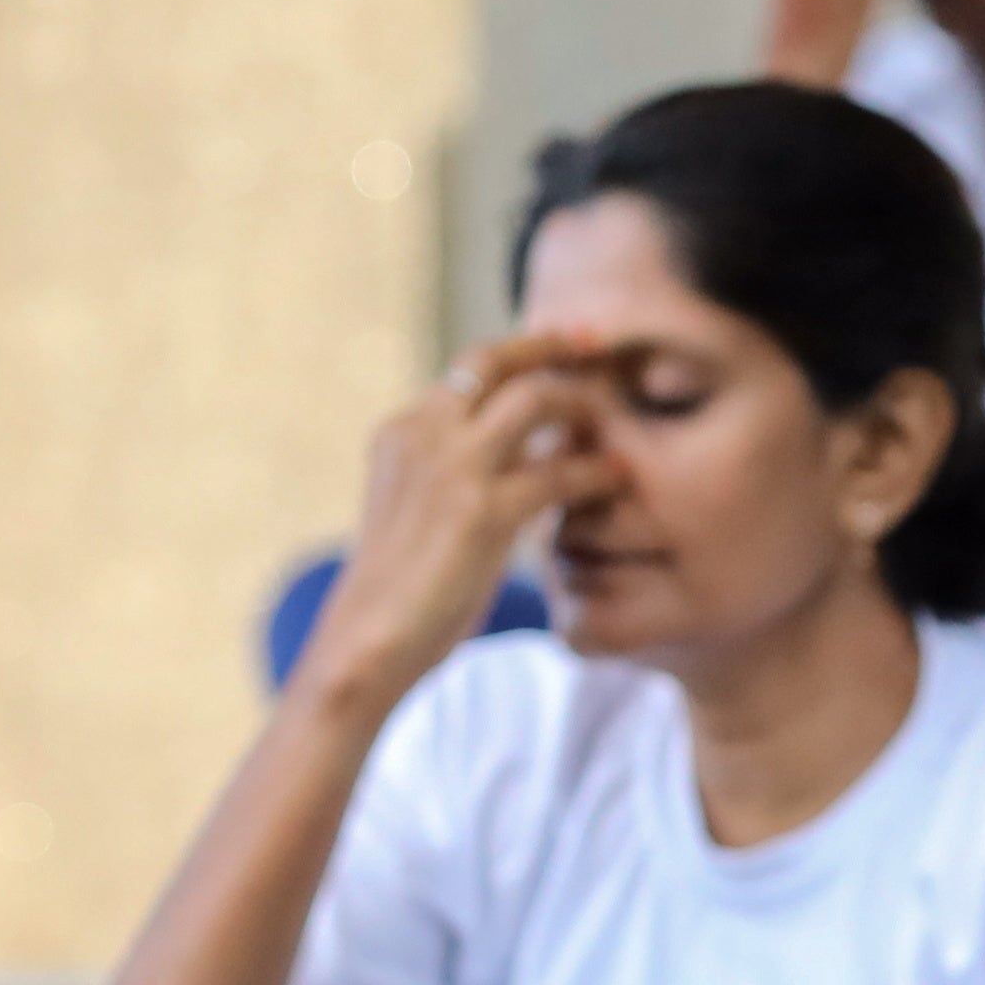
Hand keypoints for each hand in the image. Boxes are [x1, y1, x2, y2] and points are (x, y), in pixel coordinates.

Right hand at [294, 336, 617, 709]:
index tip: (561, 344)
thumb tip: (514, 452)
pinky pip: (557, 473)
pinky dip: (595, 471)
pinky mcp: (482, 512)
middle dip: (552, 344)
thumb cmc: (397, 590)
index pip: (468, 370)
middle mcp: (422, 433)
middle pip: (495, 361)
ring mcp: (452, 469)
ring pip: (533, 401)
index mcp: (402, 430)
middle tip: (598, 343)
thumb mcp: (412, 506)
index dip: (520, 353)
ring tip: (611, 419)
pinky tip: (617, 476)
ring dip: (580, 404)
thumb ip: (449, 469)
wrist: (366, 641)